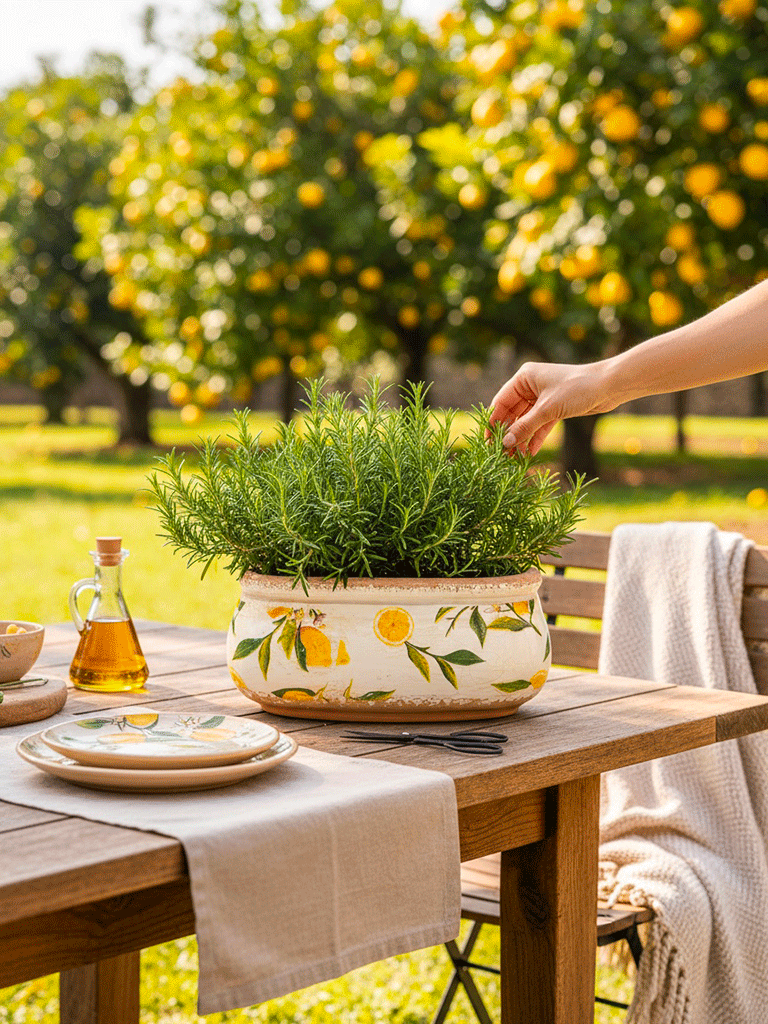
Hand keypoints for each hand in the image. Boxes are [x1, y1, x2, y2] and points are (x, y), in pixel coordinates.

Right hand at [487, 361, 608, 455]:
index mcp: (524, 378)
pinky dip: (534, 438)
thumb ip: (525, 427)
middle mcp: (530, 386)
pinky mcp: (554, 408)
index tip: (487, 442)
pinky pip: (539, 425)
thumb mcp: (548, 409)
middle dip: (508, 434)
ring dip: (521, 438)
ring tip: (514, 458)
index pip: (501, 402)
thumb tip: (505, 443)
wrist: (609, 386)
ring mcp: (542, 398)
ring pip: (526, 421)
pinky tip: (529, 453)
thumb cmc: (577, 389)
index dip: (493, 422)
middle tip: (501, 454)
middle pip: (512, 414)